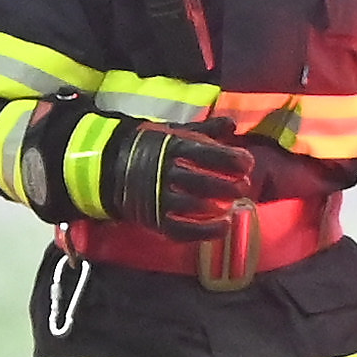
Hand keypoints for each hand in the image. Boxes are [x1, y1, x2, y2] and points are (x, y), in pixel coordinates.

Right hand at [96, 118, 258, 234]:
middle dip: (229, 186)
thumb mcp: (174, 132)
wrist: (109, 167)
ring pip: (194, 206)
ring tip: (233, 207)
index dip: (231, 159)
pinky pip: (182, 230)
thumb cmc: (150, 147)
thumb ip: (205, 130)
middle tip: (244, 186)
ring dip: (218, 208)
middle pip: (203, 182)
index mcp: (171, 147)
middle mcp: (165, 172)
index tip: (247, 163)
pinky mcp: (154, 219)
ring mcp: (159, 198)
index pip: (207, 153)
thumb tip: (232, 125)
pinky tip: (224, 227)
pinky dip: (205, 231)